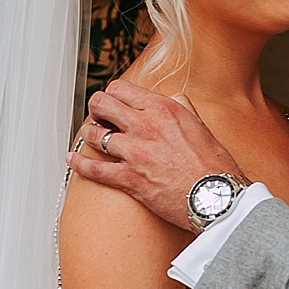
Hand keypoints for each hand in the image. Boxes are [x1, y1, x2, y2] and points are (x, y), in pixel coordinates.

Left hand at [70, 81, 241, 230]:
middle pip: (101, 105)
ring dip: (89, 135)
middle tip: (97, 116)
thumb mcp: (200, 126)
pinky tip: (71, 159)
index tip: (112, 103)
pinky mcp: (129, 179)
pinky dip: (78, 163)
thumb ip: (182, 108)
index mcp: (164, 109)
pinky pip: (93, 168)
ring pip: (94, 134)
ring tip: (89, 138)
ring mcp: (135, 152)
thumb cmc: (214, 166)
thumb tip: (174, 99)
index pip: (121, 89)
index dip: (112, 95)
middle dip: (95, 109)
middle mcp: (146, 126)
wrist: (217, 199)